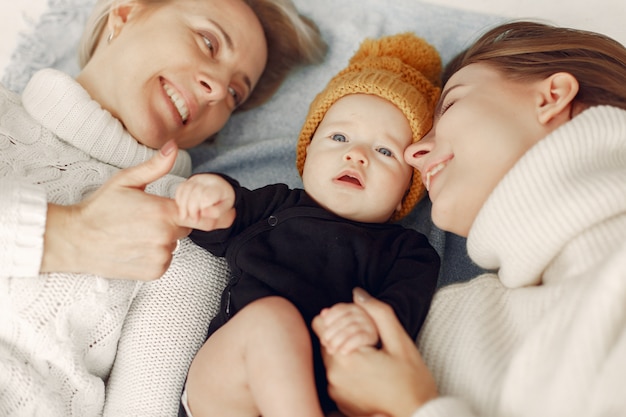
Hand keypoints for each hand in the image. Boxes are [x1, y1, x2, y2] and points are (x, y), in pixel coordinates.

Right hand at [41, 140, 189, 279]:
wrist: (75, 240)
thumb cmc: (99, 209)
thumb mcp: (126, 181)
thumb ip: (155, 166)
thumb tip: (174, 147)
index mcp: (162, 212)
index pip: (194, 210)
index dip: (182, 208)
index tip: (165, 207)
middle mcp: (165, 236)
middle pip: (184, 228)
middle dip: (169, 222)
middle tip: (142, 219)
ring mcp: (160, 256)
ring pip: (174, 245)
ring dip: (161, 240)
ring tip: (135, 234)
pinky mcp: (154, 272)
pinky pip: (164, 260)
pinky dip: (154, 256)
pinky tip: (134, 247)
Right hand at [174, 173, 235, 230]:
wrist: (220, 187)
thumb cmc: (222, 200)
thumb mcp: (225, 208)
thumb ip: (216, 212)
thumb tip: (202, 213)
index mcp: (219, 188)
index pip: (206, 196)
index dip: (200, 208)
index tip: (200, 218)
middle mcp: (207, 181)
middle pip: (194, 192)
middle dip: (191, 209)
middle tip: (194, 220)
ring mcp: (197, 179)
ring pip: (185, 189)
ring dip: (183, 205)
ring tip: (185, 217)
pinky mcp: (190, 180)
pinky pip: (180, 188)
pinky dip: (179, 200)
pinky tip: (182, 209)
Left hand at [313, 288, 437, 416]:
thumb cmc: (413, 384)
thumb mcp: (401, 343)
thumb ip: (379, 313)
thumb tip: (357, 294)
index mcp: (347, 358)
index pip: (321, 322)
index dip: (339, 316)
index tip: (361, 323)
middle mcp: (333, 375)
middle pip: (324, 337)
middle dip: (342, 331)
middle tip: (369, 338)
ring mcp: (334, 390)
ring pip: (329, 354)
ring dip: (345, 348)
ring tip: (371, 355)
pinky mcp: (338, 400)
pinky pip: (334, 373)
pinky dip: (346, 367)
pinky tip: (369, 372)